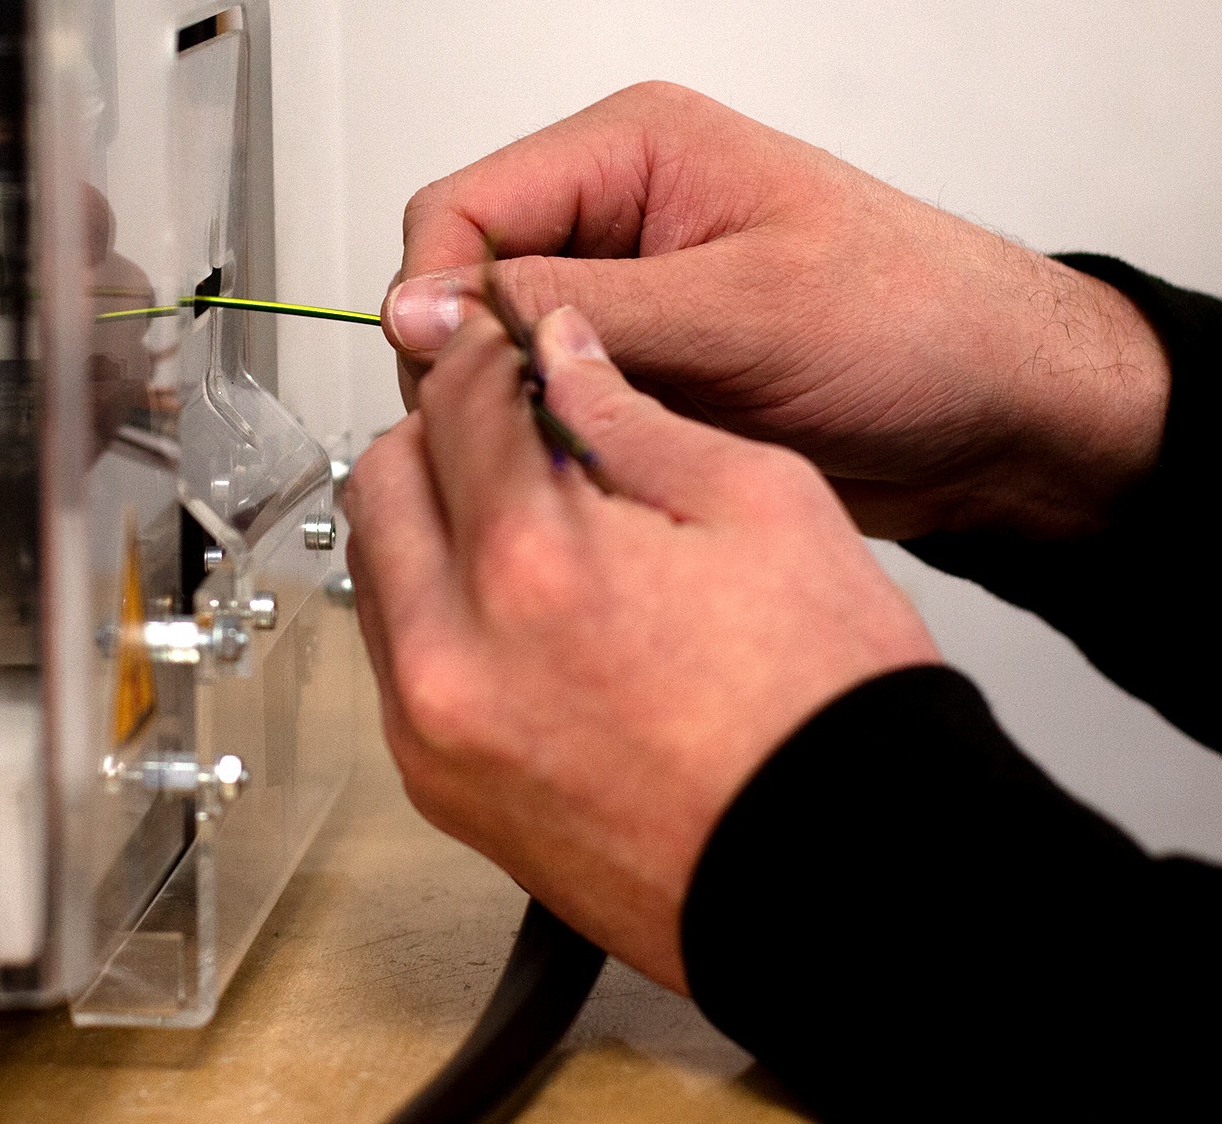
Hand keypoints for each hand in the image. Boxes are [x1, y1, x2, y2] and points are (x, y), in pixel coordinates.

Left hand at [343, 305, 939, 990]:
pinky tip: (531, 613)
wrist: (842, 878)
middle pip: (386, 478)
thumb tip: (561, 354)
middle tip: (518, 427)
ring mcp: (436, 735)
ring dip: (435, 523)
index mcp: (533, 562)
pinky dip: (443, 613)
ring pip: (379, 571)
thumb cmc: (827, 711)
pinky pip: (402, 663)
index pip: (456, 398)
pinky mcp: (444, 794)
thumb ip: (634, 415)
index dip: (491, 349)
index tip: (514, 344)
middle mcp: (455, 654)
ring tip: (535, 524)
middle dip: (443, 431)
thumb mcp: (764, 504)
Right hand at [384, 82, 1168, 539]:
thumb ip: (572, 310)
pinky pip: (556, 409)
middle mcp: (617, 217)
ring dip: (526, 417)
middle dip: (477, 369)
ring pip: (502, 361)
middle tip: (534, 437)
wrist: (1006, 416)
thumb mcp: (742, 311)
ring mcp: (630, 301)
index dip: (437, 300)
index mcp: (633, 152)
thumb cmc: (919, 326)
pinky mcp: (646, 372)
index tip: (458, 387)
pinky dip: (565, 448)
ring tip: (591, 460)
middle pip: (466, 286)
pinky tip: (611, 478)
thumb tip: (420, 309)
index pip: (460, 211)